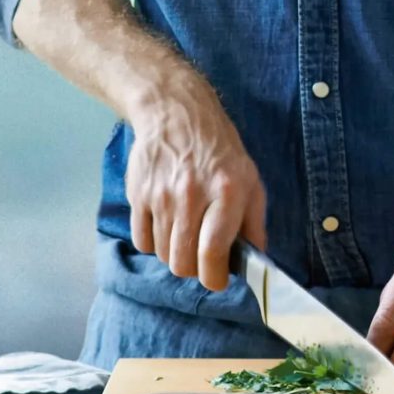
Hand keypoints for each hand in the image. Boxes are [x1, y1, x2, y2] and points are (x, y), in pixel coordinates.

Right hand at [125, 75, 266, 291]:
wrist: (177, 113)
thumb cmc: (220, 151)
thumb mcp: (251, 181)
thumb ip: (254, 223)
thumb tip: (256, 261)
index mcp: (226, 193)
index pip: (212, 252)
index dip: (215, 278)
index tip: (218, 280)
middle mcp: (191, 196)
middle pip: (183, 262)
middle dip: (194, 270)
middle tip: (201, 259)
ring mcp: (160, 196)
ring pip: (162, 254)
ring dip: (175, 255)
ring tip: (185, 236)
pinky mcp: (137, 194)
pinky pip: (141, 241)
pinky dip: (153, 243)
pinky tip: (165, 228)